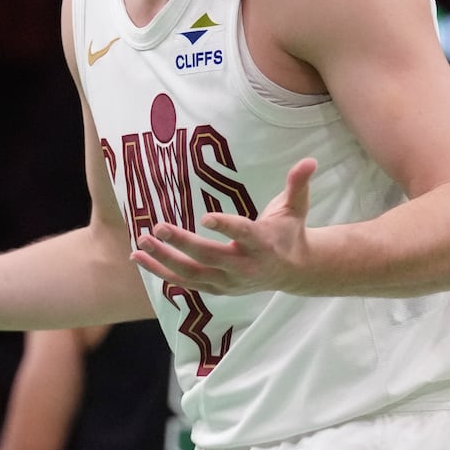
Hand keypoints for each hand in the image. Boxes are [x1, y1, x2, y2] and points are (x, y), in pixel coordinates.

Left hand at [131, 157, 314, 295]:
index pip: (243, 235)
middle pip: (210, 257)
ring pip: (192, 274)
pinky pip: (185, 282)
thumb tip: (310, 160)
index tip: (205, 217)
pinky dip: (162, 272)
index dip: (226, 227)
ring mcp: (228, 282)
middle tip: (158, 227)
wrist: (294, 271)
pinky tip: (140, 258)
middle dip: (183, 244)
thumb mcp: (296, 207)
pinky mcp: (216, 289)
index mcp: (263, 243)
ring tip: (140, 244)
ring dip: (164, 260)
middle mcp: (244, 266)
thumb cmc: (289, 232)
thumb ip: (298, 184)